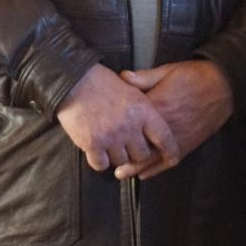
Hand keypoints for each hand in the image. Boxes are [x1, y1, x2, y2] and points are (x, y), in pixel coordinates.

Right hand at [55, 64, 180, 173]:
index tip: (171, 158)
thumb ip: (144, 107)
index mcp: (143, 111)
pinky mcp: (92, 144)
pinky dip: (99, 160)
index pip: (164, 137)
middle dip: (135, 152)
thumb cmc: (101, 82)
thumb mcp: (131, 88)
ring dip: (116, 155)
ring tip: (109, 143)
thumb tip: (153, 122)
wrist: (74, 81)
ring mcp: (111, 137)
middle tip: (127, 145)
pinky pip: (101, 164)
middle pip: (142, 155)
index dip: (170, 151)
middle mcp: (129, 126)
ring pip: (121, 161)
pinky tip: (97, 151)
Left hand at [114, 60, 233, 179]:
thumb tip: (122, 77)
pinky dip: (155, 170)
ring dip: (135, 167)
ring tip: (120, 173)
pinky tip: (144, 174)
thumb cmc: (194, 76)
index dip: (115, 128)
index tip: (103, 131)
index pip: (130, 122)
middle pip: (137, 146)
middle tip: (107, 159)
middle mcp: (164, 127)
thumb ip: (143, 77)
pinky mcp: (187, 144)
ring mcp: (176, 138)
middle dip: (121, 154)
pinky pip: (168, 162)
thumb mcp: (166, 71)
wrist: (224, 85)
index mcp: (156, 108)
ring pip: (151, 159)